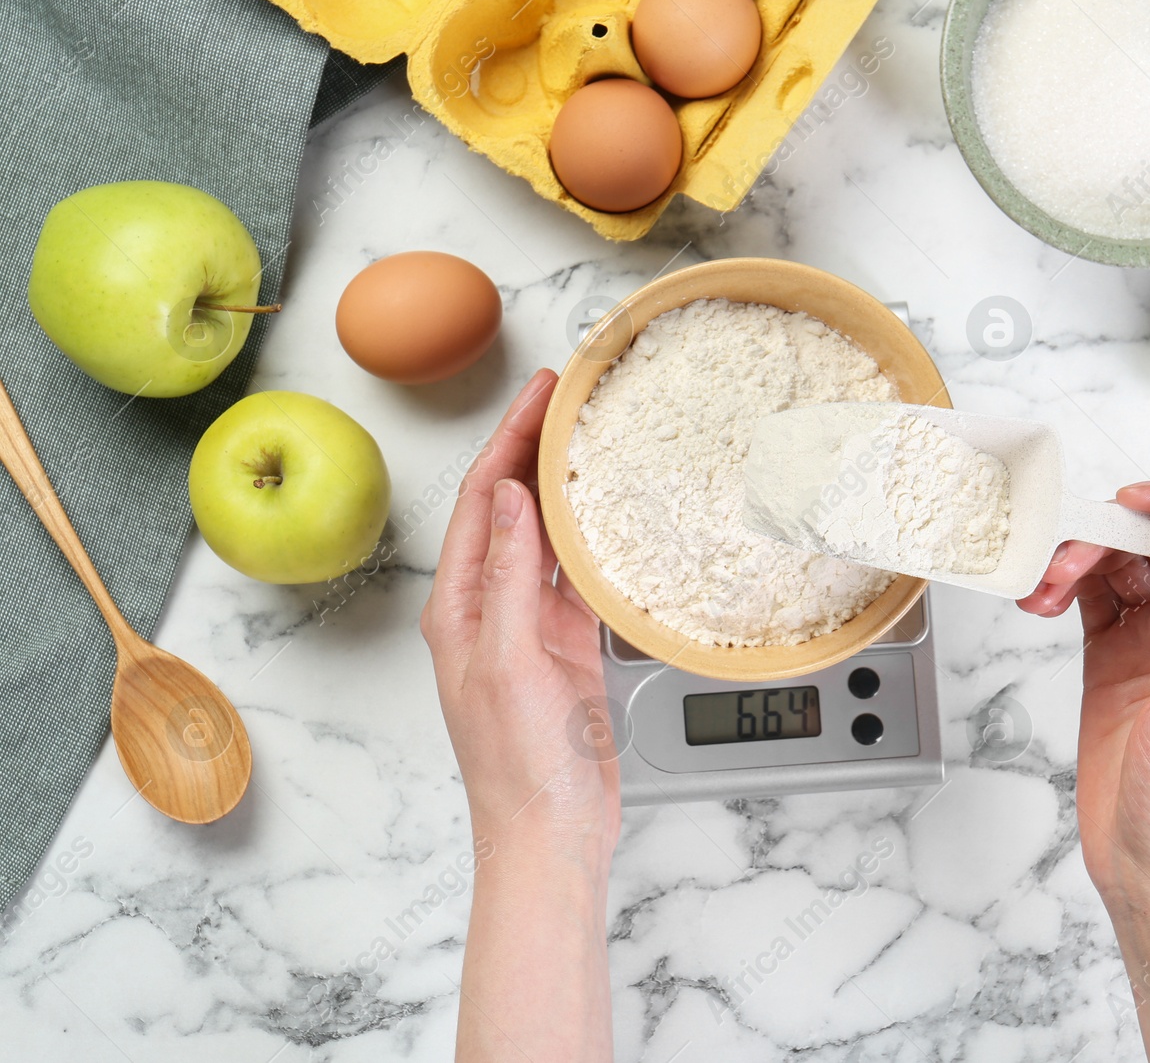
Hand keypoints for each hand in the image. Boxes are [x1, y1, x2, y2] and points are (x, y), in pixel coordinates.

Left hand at [421, 366, 619, 856]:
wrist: (549, 836)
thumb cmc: (518, 770)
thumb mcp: (510, 664)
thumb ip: (510, 578)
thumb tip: (512, 498)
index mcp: (457, 608)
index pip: (479, 500)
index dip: (508, 439)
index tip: (541, 394)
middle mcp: (488, 609)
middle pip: (509, 506)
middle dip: (534, 447)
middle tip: (571, 395)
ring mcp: (528, 627)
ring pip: (544, 536)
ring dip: (564, 485)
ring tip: (592, 436)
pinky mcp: (565, 647)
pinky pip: (577, 577)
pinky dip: (592, 539)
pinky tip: (612, 515)